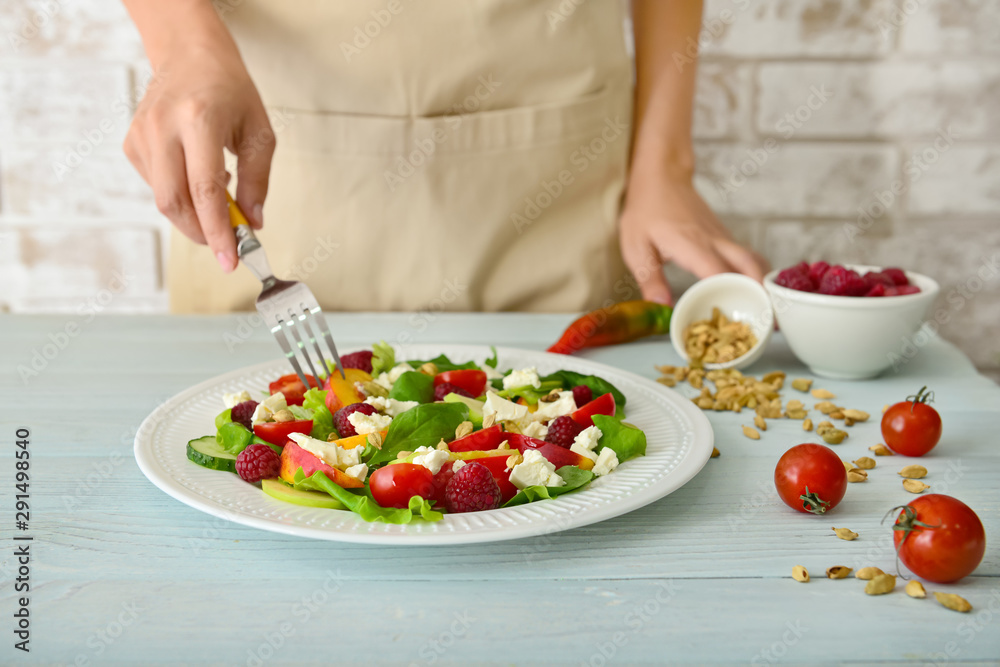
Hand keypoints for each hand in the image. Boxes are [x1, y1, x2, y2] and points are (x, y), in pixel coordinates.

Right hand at [124, 30, 272, 271]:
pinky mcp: (131, 143)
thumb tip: (254, 223)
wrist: (190, 55)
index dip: (218, 231)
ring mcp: (141, 135)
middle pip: (174, 203)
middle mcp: (163, 127)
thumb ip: (257, 181)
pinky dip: (181, 196)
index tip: (231, 260)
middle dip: (202, 233)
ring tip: (219, 195)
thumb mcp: (259, 133)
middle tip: (228, 244)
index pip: (204, 190)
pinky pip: (157, 186)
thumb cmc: (230, 92)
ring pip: (164, 199)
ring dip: (194, 214)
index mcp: (198, 120)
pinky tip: (197, 176)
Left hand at [619, 170, 768, 303]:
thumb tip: (661, 308)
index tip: (736, 318)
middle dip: (761, 294)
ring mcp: (724, 237)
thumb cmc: (646, 211)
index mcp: (690, 244)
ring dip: (765, 285)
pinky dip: (758, 275)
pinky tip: (759, 293)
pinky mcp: (726, 237)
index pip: (716, 272)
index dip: (728, 294)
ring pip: (754, 261)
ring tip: (771, 313)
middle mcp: (714, 241)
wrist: (662, 176)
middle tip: (768, 322)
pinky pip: (748, 257)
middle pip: (748, 266)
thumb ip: (650, 279)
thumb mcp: (636, 247)